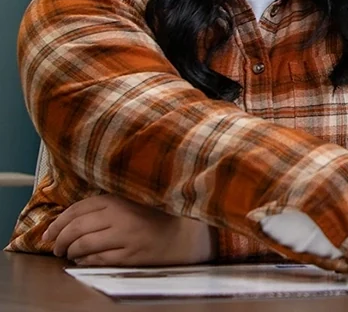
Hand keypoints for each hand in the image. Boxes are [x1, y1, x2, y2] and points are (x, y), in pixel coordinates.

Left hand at [42, 194, 214, 265]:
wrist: (184, 233)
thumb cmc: (155, 216)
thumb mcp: (131, 202)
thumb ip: (106, 205)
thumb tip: (70, 219)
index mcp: (119, 199)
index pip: (77, 209)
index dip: (58, 222)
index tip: (48, 232)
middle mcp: (120, 216)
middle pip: (76, 228)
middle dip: (59, 239)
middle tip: (54, 247)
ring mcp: (126, 236)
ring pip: (84, 245)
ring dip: (70, 251)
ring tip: (67, 254)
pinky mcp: (131, 255)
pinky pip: (99, 259)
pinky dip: (85, 261)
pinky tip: (82, 261)